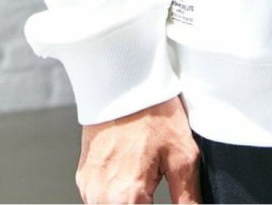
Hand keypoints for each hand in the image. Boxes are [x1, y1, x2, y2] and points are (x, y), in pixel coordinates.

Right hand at [75, 92, 201, 203]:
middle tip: (157, 187)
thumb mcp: (182, 156)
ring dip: (131, 202)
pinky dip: (116, 195)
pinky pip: (100, 199)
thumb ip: (187, 199)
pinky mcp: (84, 178)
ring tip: (147, 179)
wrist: (124, 79)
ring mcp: (88, 188)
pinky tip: (133, 174)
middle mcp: (100, 198)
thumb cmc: (154, 111)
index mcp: (126, 197)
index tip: (166, 198)